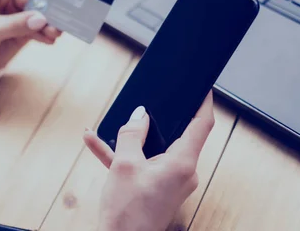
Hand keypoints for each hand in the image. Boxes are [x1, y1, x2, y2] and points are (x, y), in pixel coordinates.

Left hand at [0, 0, 65, 95]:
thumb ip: (16, 24)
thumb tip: (42, 19)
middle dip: (52, 4)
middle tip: (67, 9)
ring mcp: (16, 15)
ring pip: (41, 14)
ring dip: (51, 23)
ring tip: (57, 33)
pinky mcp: (22, 30)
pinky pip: (40, 28)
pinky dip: (47, 34)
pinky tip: (51, 40)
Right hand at [84, 92, 214, 230]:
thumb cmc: (126, 213)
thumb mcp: (123, 164)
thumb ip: (132, 134)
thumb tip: (139, 114)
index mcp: (182, 163)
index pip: (201, 125)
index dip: (203, 102)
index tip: (202, 86)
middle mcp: (183, 172)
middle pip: (176, 135)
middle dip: (157, 119)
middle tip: (147, 100)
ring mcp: (171, 182)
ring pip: (154, 150)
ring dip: (132, 139)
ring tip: (109, 126)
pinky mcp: (158, 189)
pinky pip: (144, 164)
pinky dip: (125, 155)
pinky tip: (97, 144)